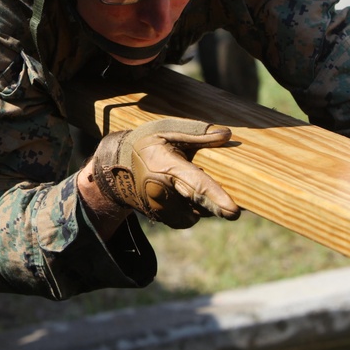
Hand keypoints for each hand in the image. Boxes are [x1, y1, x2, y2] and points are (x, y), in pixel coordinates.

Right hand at [91, 117, 239, 227]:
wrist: (115, 168)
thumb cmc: (145, 144)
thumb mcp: (167, 131)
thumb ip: (197, 134)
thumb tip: (227, 134)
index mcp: (166, 167)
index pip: (196, 184)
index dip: (216, 198)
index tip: (233, 211)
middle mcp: (163, 192)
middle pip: (199, 205)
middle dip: (216, 208)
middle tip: (233, 212)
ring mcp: (161, 208)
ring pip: (196, 213)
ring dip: (204, 205)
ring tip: (196, 185)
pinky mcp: (161, 217)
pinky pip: (188, 218)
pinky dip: (193, 209)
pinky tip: (187, 195)